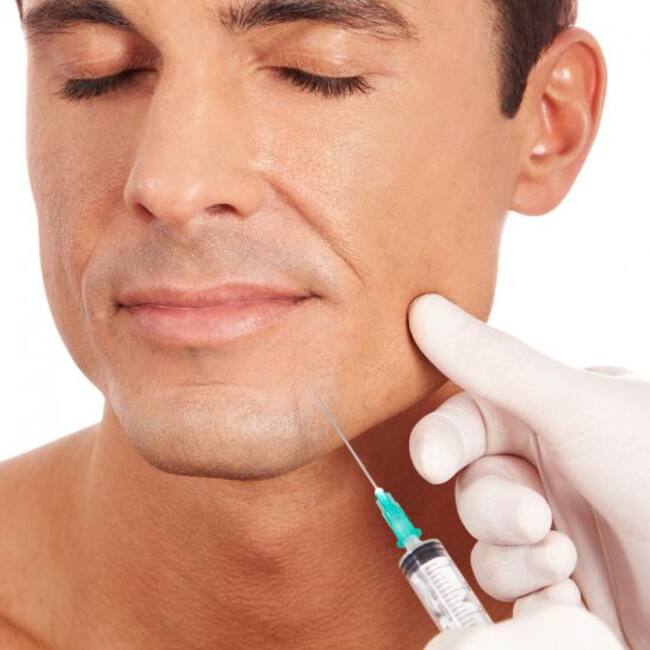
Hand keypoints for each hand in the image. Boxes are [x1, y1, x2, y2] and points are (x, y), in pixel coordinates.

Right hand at [407, 294, 649, 647]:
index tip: (432, 462)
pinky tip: (573, 602)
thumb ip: (496, 364)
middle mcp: (552, 476)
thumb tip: (421, 306)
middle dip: (496, 510)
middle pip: (472, 490)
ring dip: (518, 562)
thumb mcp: (578, 410)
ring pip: (487, 548)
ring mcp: (558, 535)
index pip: (468, 424)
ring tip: (567, 567)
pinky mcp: (568, 593)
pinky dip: (537, 600)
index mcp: (552, 422)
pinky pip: (517, 597)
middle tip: (536, 520)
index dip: (442, 440)